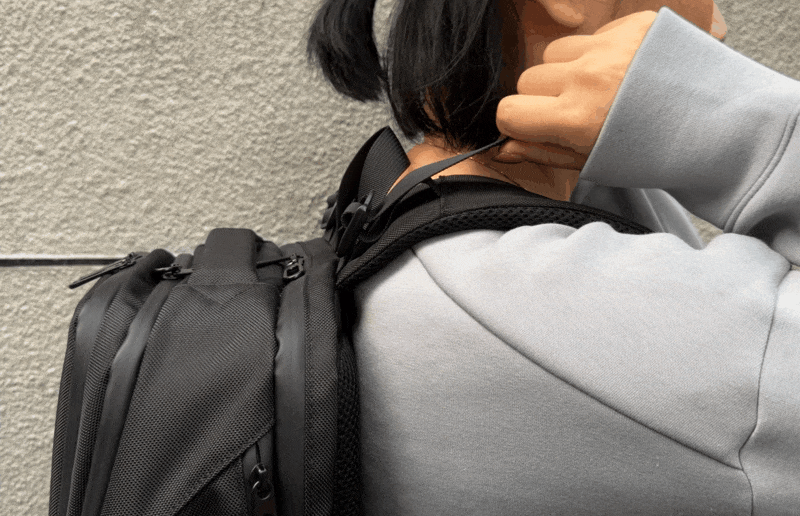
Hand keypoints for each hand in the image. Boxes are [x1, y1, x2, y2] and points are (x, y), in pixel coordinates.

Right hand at [494, 10, 659, 169]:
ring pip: (557, 52)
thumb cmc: (656, 154)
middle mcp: (591, 78)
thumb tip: (503, 148)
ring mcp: (614, 46)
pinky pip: (593, 34)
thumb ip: (544, 152)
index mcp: (577, 119)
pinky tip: (627, 73)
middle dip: (543, 96)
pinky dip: (601, 53)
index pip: (509, 111)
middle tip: (576, 111)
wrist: (723, 128)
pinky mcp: (637, 26)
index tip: (536, 127)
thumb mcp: (595, 163)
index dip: (519, 122)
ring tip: (603, 90)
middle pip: (529, 79)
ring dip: (569, 70)